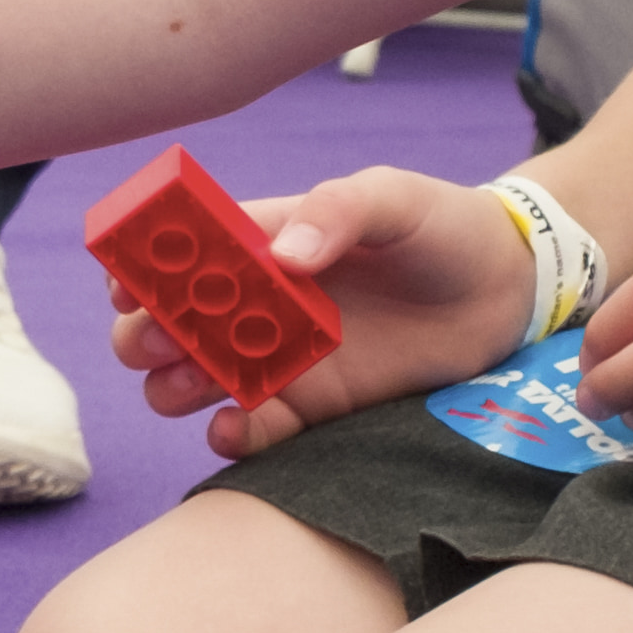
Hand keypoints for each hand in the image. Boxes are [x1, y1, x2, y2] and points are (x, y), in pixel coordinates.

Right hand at [103, 167, 537, 452]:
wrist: (506, 290)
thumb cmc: (443, 228)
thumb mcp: (394, 198)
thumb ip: (338, 211)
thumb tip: (281, 255)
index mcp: (263, 239)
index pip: (180, 251)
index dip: (140, 266)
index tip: (126, 284)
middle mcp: (258, 300)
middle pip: (169, 321)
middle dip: (145, 334)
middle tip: (156, 341)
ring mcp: (281, 355)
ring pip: (196, 377)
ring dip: (174, 384)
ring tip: (189, 383)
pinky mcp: (314, 405)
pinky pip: (255, 427)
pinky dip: (230, 434)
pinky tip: (229, 427)